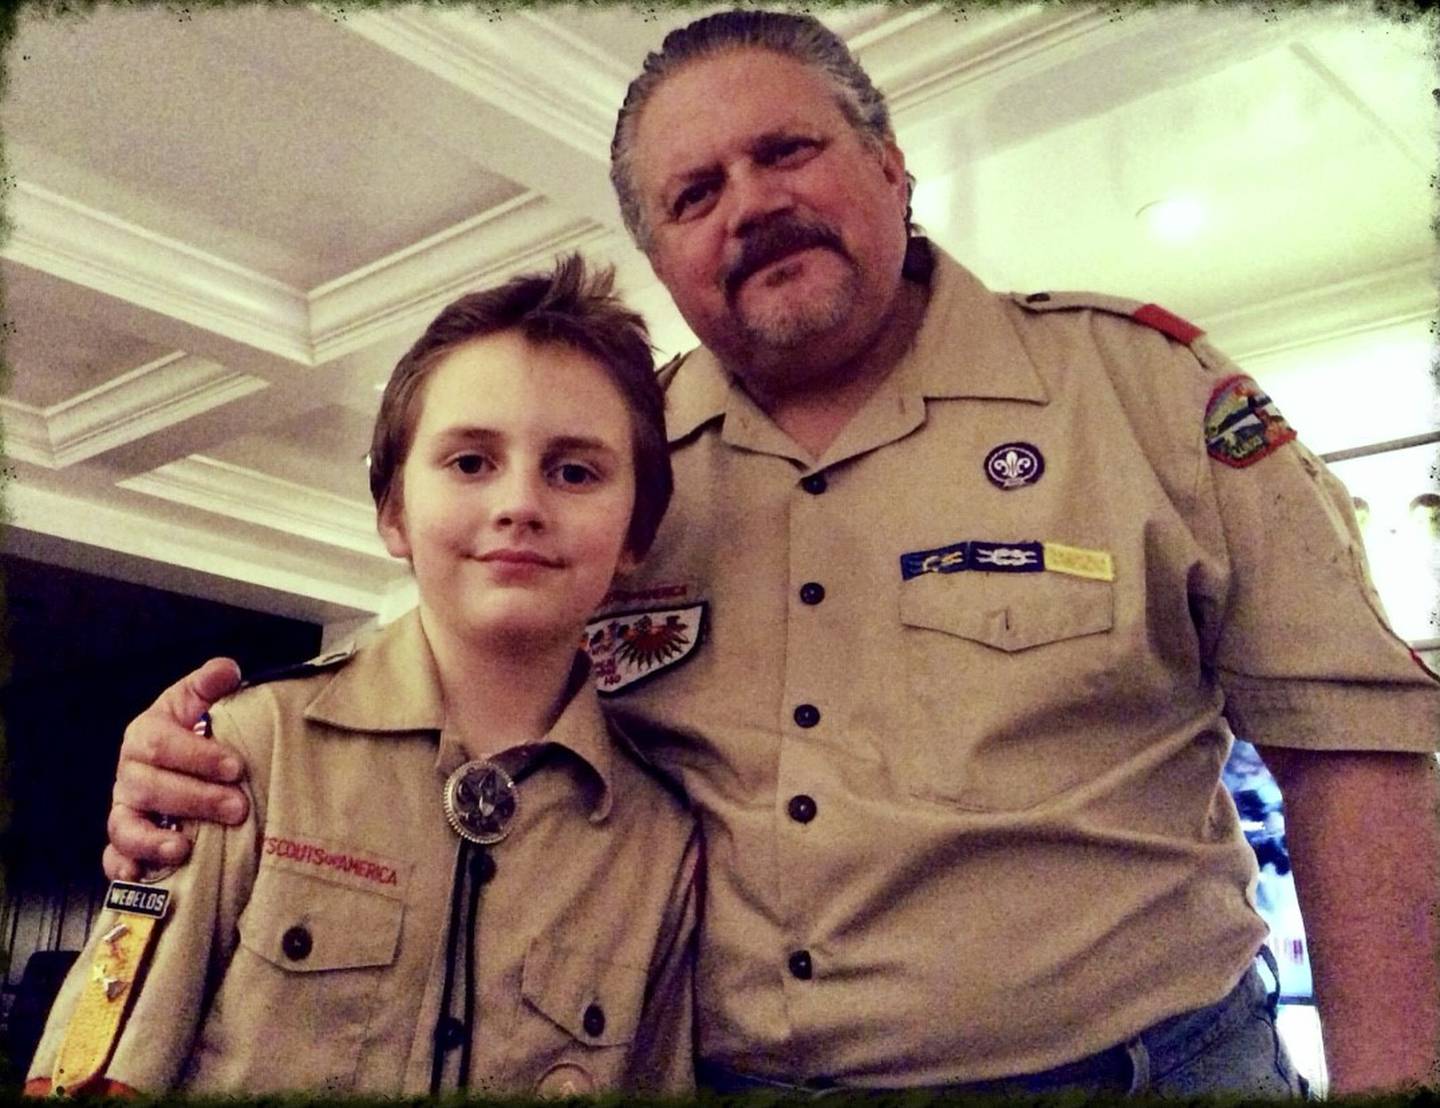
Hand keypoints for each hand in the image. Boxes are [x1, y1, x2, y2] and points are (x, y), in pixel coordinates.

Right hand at [103, 658, 247, 880]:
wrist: (182, 761)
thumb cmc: (195, 731)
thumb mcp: (200, 702)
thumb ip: (211, 684)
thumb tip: (227, 670)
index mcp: (145, 735)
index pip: (162, 745)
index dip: (198, 757)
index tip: (236, 767)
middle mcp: (129, 773)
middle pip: (150, 788)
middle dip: (196, 800)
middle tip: (238, 808)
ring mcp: (124, 808)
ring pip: (125, 825)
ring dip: (152, 840)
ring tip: (183, 848)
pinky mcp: (125, 840)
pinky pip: (113, 857)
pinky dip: (123, 868)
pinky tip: (141, 877)